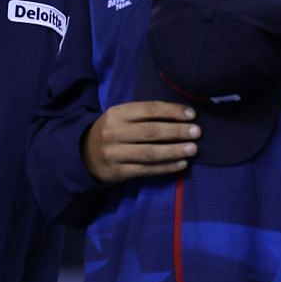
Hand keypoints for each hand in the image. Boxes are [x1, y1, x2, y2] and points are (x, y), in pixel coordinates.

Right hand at [82, 101, 199, 182]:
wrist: (83, 153)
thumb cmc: (112, 131)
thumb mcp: (121, 117)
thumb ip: (144, 115)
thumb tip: (181, 116)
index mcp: (116, 114)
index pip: (149, 110)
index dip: (172, 111)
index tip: (192, 114)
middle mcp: (114, 133)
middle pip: (151, 131)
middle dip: (177, 131)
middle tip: (197, 132)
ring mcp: (115, 154)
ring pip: (149, 152)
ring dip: (174, 150)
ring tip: (193, 149)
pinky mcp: (118, 171)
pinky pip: (146, 169)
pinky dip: (166, 167)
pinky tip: (182, 164)